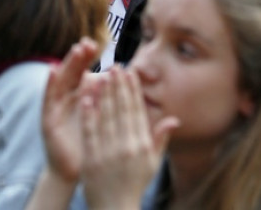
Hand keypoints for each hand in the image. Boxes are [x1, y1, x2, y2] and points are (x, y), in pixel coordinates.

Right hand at [40, 37, 100, 183]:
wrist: (82, 169)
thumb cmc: (97, 142)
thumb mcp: (107, 117)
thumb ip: (114, 98)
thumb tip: (124, 77)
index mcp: (85, 95)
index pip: (87, 71)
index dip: (93, 58)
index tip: (101, 43)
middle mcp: (69, 97)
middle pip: (74, 72)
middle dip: (80, 57)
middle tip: (88, 43)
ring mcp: (58, 106)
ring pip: (62, 80)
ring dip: (68, 64)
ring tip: (75, 50)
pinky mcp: (49, 117)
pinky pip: (48, 97)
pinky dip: (50, 83)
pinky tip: (52, 70)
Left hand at [81, 69, 177, 209]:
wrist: (115, 209)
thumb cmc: (134, 185)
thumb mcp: (152, 164)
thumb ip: (161, 139)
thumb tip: (174, 119)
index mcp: (142, 145)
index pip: (137, 111)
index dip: (133, 90)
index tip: (130, 73)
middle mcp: (127, 146)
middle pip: (122, 109)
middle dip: (119, 86)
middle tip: (116, 65)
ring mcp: (108, 151)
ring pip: (106, 116)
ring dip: (105, 93)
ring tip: (103, 74)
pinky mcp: (92, 157)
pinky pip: (90, 130)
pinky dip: (88, 113)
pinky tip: (87, 97)